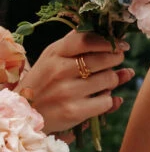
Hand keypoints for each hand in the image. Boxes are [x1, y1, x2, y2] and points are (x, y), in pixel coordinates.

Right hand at [19, 31, 134, 134]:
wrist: (25, 111)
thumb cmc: (44, 80)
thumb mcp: (53, 57)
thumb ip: (77, 44)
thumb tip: (110, 39)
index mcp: (55, 52)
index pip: (86, 40)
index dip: (109, 41)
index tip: (121, 45)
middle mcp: (60, 70)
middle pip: (104, 59)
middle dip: (115, 59)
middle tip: (114, 62)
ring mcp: (66, 91)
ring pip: (109, 79)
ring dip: (112, 80)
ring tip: (104, 82)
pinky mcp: (73, 111)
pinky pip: (106, 101)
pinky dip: (108, 100)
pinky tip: (99, 98)